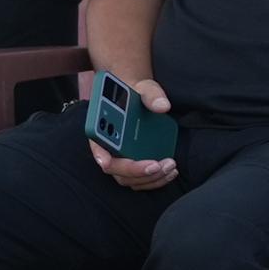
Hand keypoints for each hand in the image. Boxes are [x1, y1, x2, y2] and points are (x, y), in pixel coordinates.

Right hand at [86, 72, 176, 192]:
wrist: (141, 99)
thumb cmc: (137, 94)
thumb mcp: (145, 89)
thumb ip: (151, 95)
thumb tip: (162, 106)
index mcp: (102, 131)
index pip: (98, 148)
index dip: (104, 157)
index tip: (117, 160)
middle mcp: (109, 149)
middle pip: (116, 170)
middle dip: (137, 171)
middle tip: (159, 165)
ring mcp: (122, 159)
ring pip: (130, 180)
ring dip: (150, 178)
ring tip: (170, 167)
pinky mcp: (135, 165)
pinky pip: (141, 180)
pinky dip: (156, 180)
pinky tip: (171, 171)